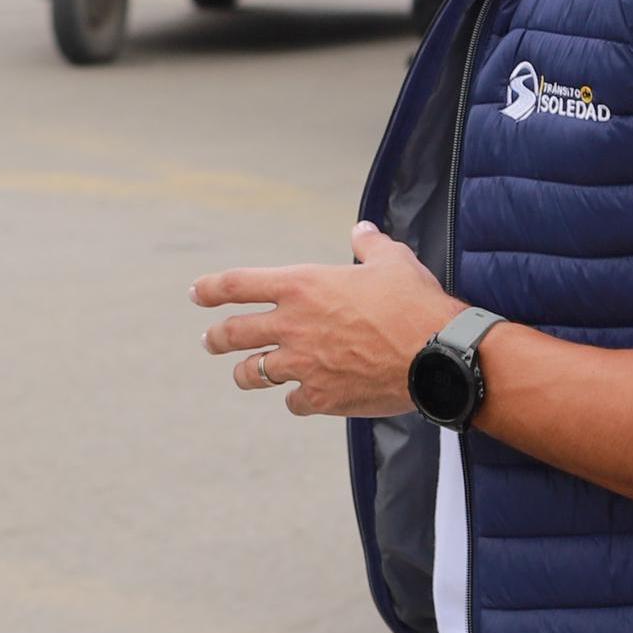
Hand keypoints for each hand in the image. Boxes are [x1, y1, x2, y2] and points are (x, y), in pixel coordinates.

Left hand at [196, 223, 467, 418]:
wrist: (436, 354)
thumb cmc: (414, 302)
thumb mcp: (392, 261)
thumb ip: (369, 245)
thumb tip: (362, 230)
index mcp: (301, 286)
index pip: (237, 284)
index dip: (210, 289)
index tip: (196, 294)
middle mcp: (292, 325)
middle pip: (232, 334)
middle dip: (215, 338)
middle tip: (209, 341)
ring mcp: (303, 365)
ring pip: (252, 374)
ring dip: (245, 373)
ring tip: (244, 375)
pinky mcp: (321, 397)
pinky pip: (293, 402)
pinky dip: (295, 400)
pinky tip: (302, 398)